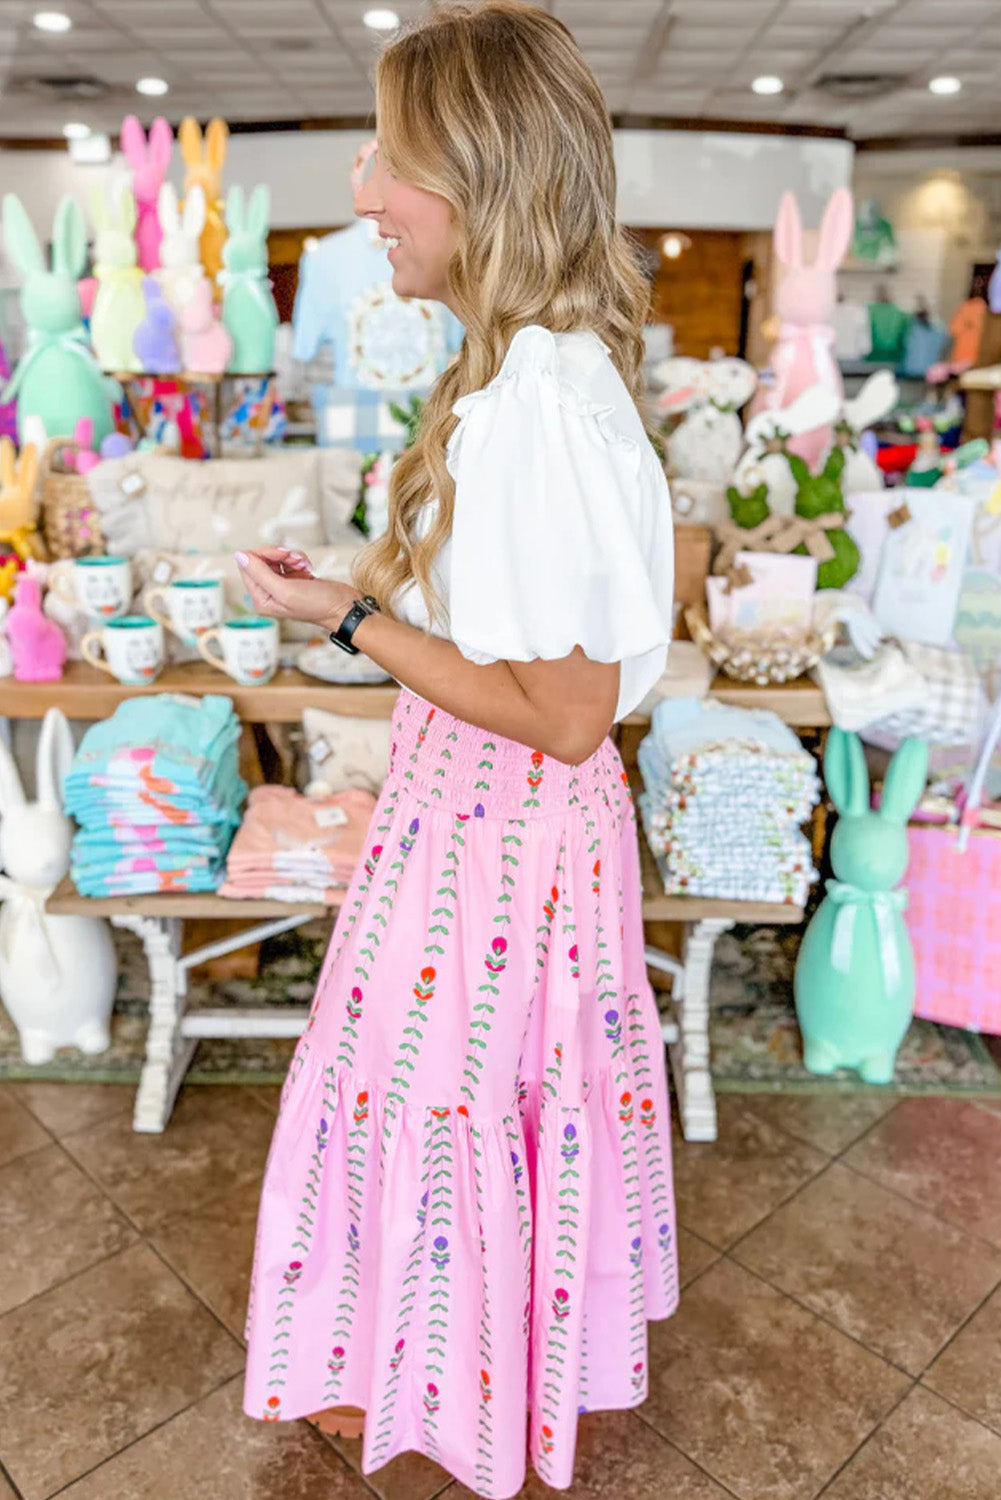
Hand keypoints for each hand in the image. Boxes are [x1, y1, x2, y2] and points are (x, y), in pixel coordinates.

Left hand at [234, 548, 357, 632]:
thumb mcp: (285, 590)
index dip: (264, 554)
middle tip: (295, 560)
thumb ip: (260, 573)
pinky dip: (299, 559)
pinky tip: (308, 568)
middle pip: (261, 559)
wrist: (343, 607)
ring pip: (276, 557)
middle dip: (279, 555)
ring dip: (291, 556)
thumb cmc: (318, 605)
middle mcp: (268, 592)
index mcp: (261, 599)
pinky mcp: (293, 578)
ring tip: (304, 566)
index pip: (248, 565)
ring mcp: (281, 584)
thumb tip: (239, 556)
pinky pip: (288, 559)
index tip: (282, 556)